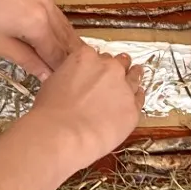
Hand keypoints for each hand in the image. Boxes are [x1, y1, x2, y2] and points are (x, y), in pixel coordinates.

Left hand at [0, 0, 78, 77]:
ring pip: (60, 20)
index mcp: (38, 24)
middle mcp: (47, 4)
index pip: (58, 53)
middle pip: (65, 36)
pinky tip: (45, 31)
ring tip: (58, 55)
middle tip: (67, 73)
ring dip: (61, 38)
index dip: (60, 70)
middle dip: (66, 55)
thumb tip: (46, 74)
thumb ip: (27, 60)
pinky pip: (50, 6)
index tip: (62, 82)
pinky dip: (51, 22)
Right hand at [22, 45, 145, 166]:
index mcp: (86, 57)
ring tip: (137, 74)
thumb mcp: (53, 82)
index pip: (96, 55)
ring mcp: (123, 87)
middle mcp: (108, 68)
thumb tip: (71, 83)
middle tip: (115, 73)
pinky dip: (137, 98)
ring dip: (134, 76)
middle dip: (116, 68)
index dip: (96, 64)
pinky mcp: (132, 108)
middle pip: (118, 63)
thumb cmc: (51, 112)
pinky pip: (139, 99)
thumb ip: (69, 76)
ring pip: (134, 77)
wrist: (62, 134)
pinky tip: (137, 98)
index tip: (95, 70)